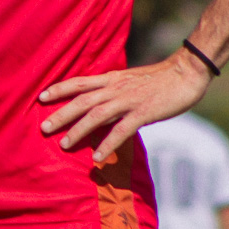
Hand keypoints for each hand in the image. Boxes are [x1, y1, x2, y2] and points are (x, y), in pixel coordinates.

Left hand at [38, 51, 211, 162]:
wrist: (187, 72)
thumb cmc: (160, 79)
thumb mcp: (131, 80)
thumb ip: (114, 90)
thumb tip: (99, 102)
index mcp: (112, 78)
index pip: (80, 82)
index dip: (60, 88)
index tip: (41, 96)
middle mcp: (116, 88)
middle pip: (82, 100)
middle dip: (61, 113)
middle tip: (43, 128)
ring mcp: (129, 100)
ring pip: (96, 114)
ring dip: (78, 130)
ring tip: (64, 144)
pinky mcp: (144, 112)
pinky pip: (122, 130)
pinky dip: (108, 144)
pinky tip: (97, 157)